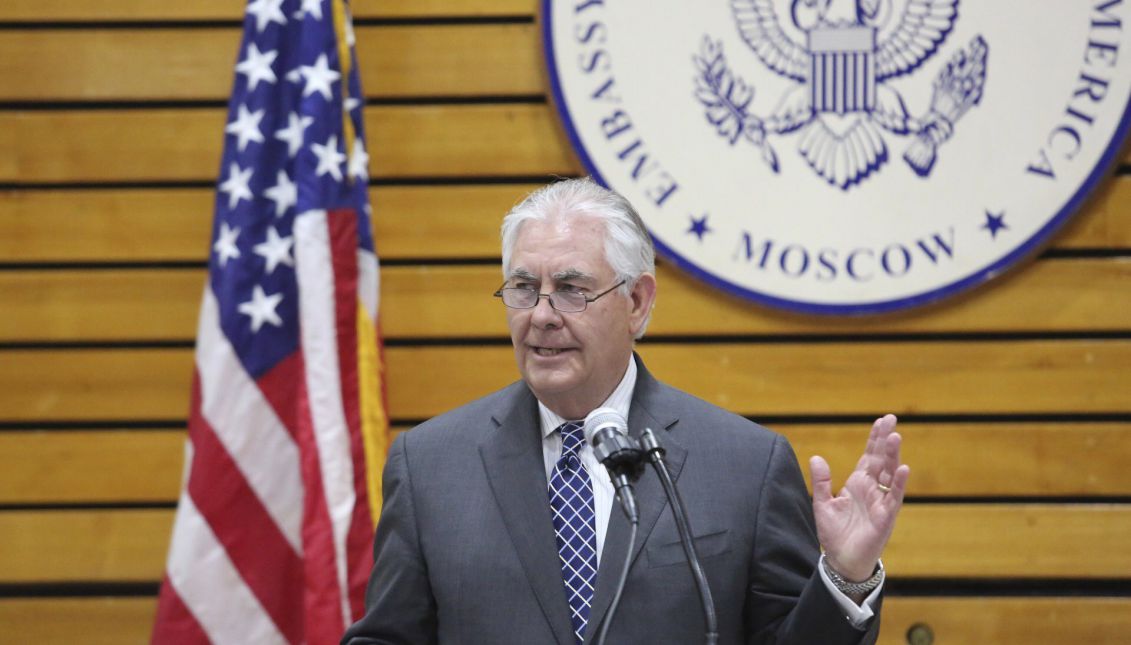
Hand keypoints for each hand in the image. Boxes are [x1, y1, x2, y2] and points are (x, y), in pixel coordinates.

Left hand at [809, 414, 909, 580]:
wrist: (841, 561)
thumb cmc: (834, 534)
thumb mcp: (823, 504)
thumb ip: (821, 481)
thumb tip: (816, 457)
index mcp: (858, 484)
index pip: (869, 456)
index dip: (874, 439)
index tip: (881, 420)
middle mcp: (872, 489)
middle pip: (881, 459)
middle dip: (885, 440)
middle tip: (891, 419)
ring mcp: (881, 501)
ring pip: (889, 473)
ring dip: (893, 455)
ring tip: (895, 436)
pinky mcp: (885, 516)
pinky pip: (893, 497)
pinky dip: (898, 483)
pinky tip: (903, 468)